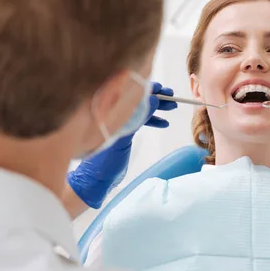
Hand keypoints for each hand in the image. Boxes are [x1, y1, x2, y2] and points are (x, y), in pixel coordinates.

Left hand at [67, 82, 175, 207]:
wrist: (96, 180)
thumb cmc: (105, 161)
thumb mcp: (123, 138)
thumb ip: (137, 118)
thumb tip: (153, 98)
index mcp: (108, 113)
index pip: (130, 93)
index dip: (148, 89)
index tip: (163, 90)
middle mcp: (112, 114)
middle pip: (137, 99)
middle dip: (156, 97)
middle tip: (172, 97)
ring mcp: (117, 123)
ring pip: (140, 109)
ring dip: (156, 108)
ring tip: (172, 107)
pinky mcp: (122, 132)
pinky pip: (139, 121)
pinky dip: (152, 120)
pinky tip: (164, 123)